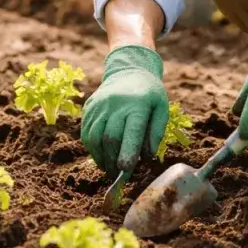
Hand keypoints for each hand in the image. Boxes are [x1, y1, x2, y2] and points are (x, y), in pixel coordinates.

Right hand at [79, 45, 170, 177]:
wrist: (128, 71)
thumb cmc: (149, 94)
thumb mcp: (161, 107)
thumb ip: (156, 131)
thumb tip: (148, 156)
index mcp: (137, 105)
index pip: (130, 132)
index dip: (127, 152)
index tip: (126, 169)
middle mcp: (115, 104)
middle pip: (109, 138)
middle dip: (113, 160)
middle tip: (119, 176)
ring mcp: (99, 105)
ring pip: (94, 138)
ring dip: (100, 158)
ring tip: (109, 169)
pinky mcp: (88, 108)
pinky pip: (86, 132)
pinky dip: (92, 148)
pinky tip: (101, 155)